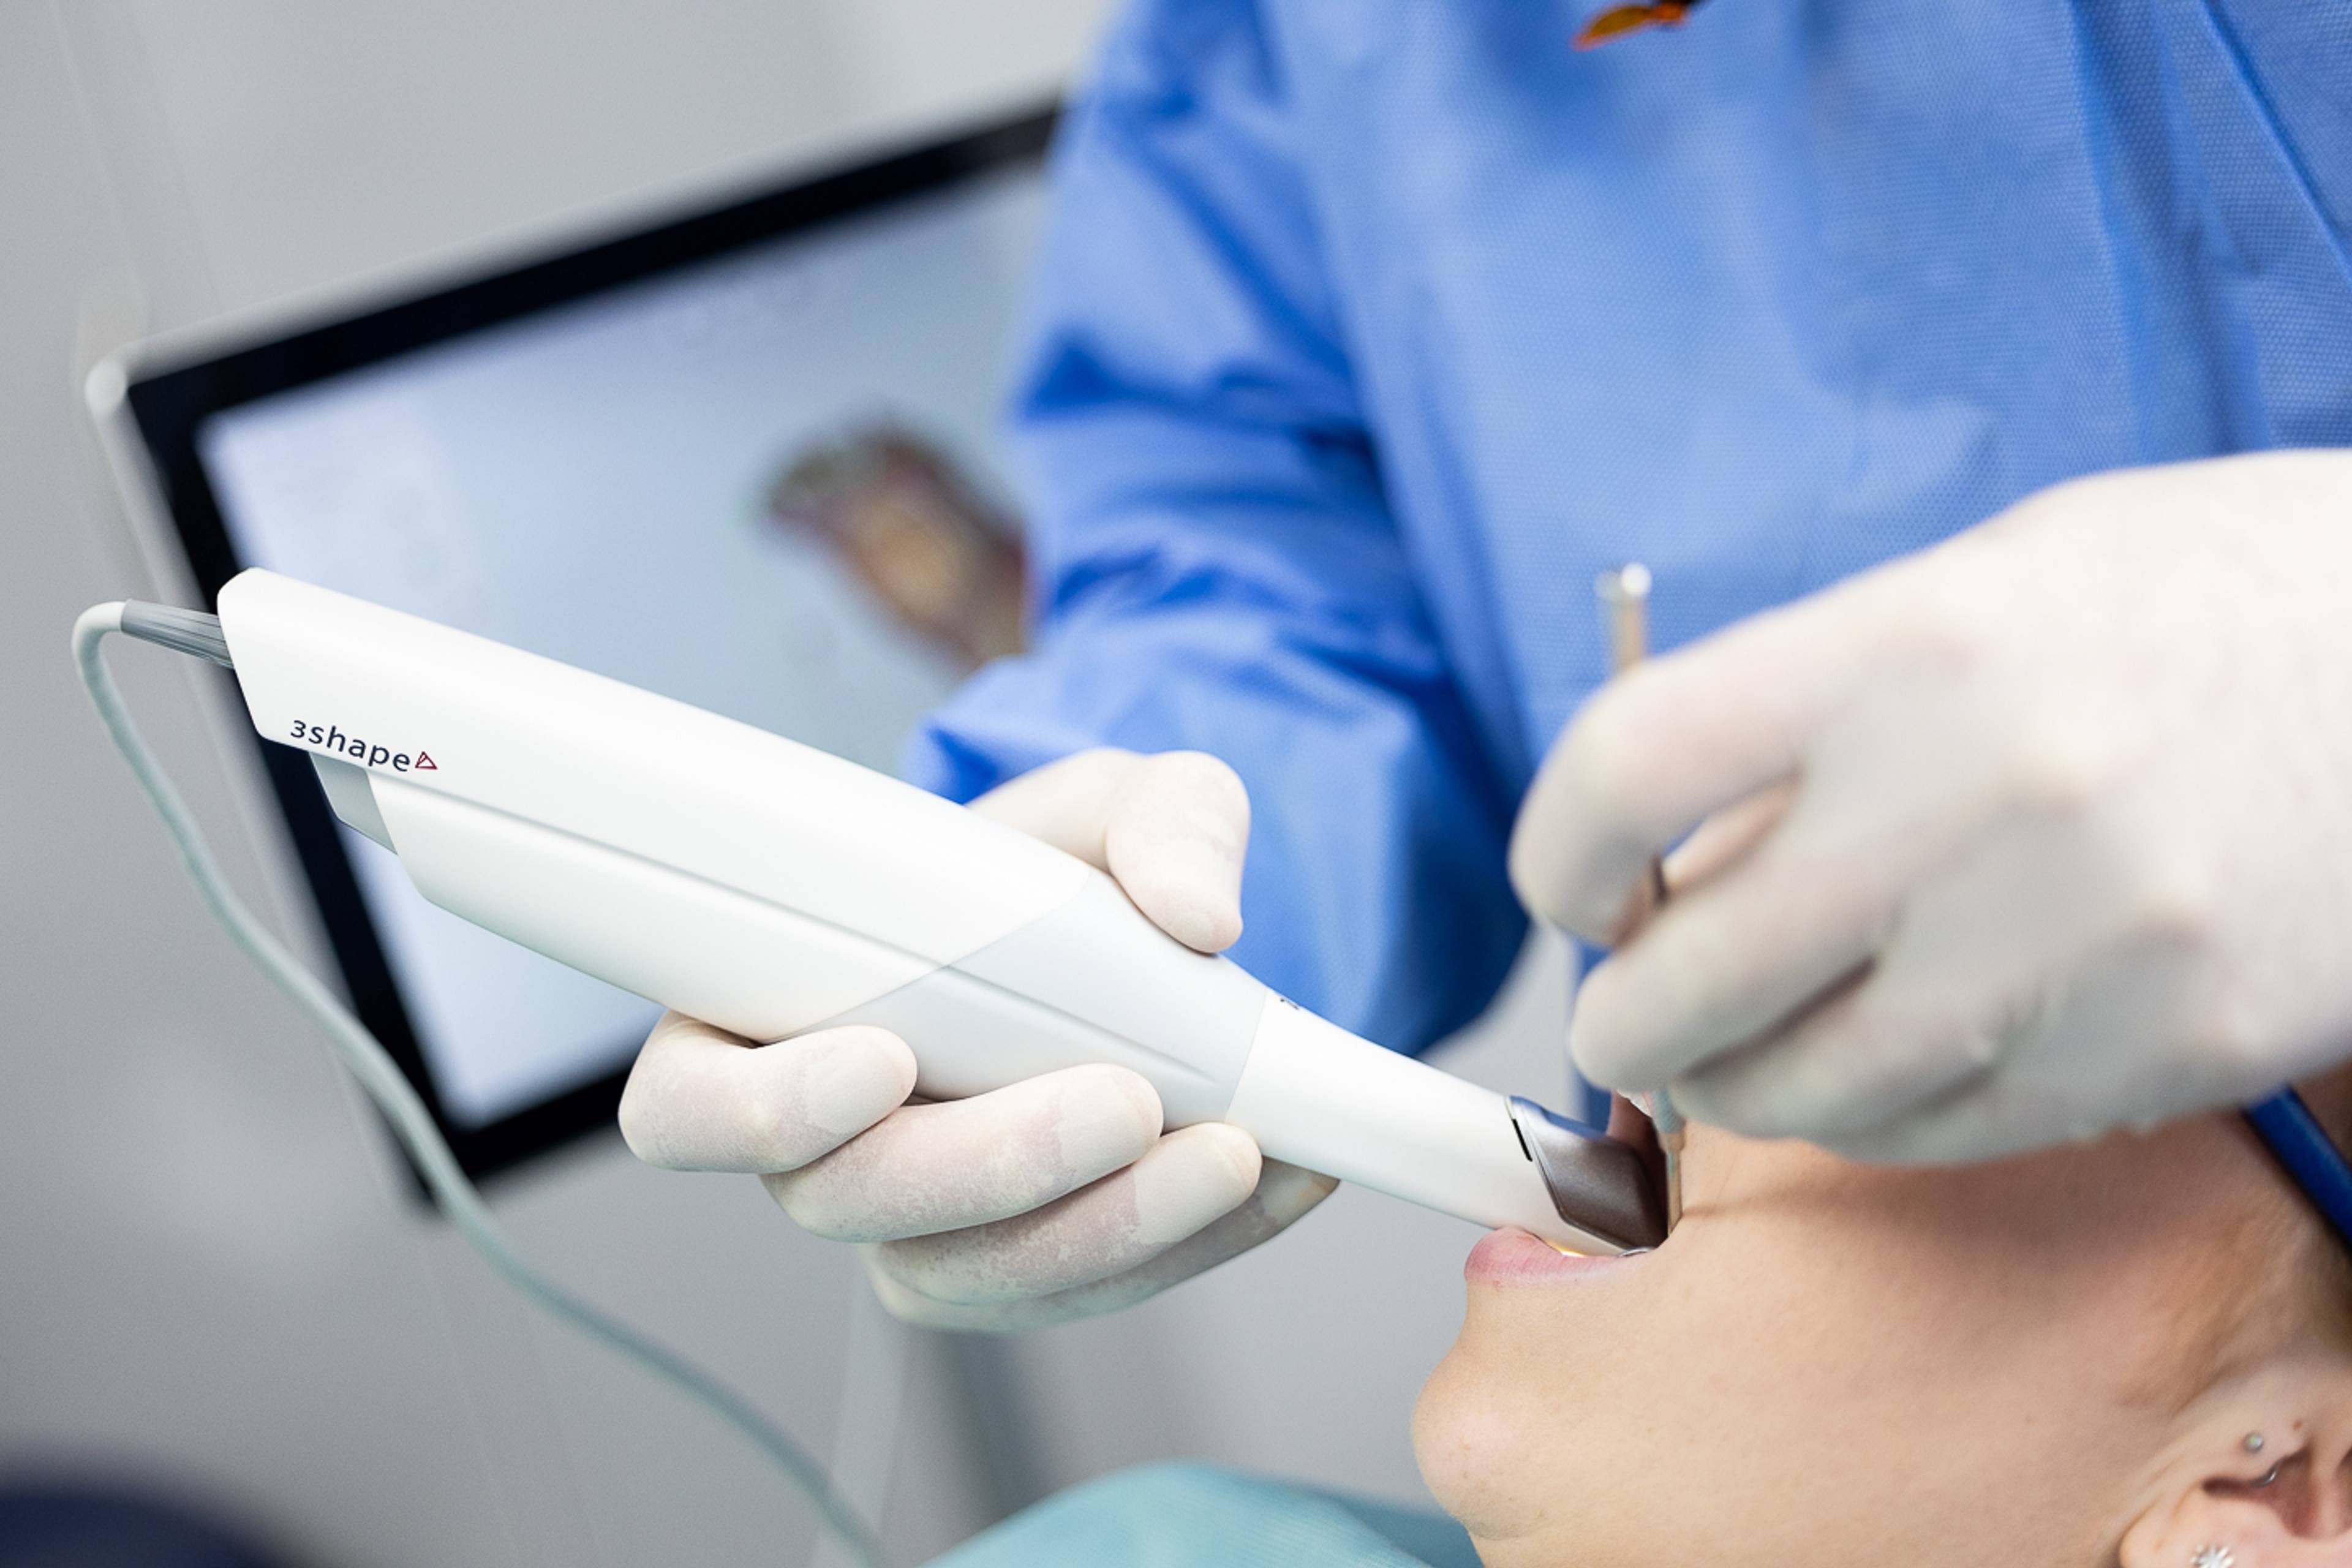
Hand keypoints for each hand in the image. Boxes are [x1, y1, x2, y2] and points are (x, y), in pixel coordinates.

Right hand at [617, 748, 1335, 1327]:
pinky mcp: (1021, 1264)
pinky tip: (1278, 1177)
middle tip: (1124, 1102)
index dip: (761, 1109)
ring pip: (976, 1275)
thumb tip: (1199, 913)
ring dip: (1109, 1227)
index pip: (688, 1107)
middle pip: (851, 1205)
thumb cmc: (1061, 864)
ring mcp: (919, 1222)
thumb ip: (1162, 818)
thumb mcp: (1117, 798)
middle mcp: (822, 1145)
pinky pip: (1085, 1291)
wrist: (1130, 944)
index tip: (881, 1059)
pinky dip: (1191, 1243)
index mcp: (765, 1017)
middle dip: (994, 1165)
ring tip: (1233, 1150)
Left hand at [1510, 450, 2351, 1161]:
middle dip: (1624, 1022)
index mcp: (1911, 645)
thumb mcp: (1976, 588)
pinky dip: (1873, 1122)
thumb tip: (1669, 860)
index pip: (1629, 766)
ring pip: (1811, 1094)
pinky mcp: (2174, 1050)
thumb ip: (1811, 717)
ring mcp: (2085, 941)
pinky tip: (1874, 1072)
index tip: (1574, 891)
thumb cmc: (2185, 605)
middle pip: (1693, 977)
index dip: (1556, 852)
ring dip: (1736, 1090)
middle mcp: (1983, 795)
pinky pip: (1948, 1136)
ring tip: (1732, 1059)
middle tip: (1624, 1019)